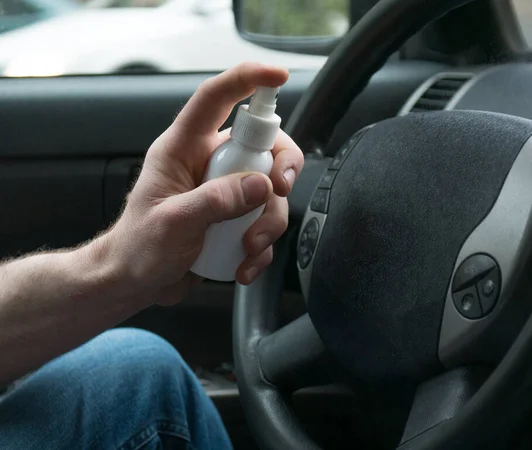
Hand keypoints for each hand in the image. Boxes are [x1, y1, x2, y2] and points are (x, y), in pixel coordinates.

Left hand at [99, 62, 303, 305]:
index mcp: (183, 148)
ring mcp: (226, 190)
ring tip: (247, 249)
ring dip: (269, 222)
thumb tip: (260, 186)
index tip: (278, 76)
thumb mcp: (172, 223)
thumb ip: (214, 201)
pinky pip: (266, 220)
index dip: (246, 80)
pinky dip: (263, 246)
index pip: (215, 98)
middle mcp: (209, 163)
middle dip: (281, 169)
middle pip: (263, 144)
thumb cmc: (140, 247)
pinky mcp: (237, 217)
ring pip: (270, 190)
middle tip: (279, 192)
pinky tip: (244, 264)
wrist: (137, 280)